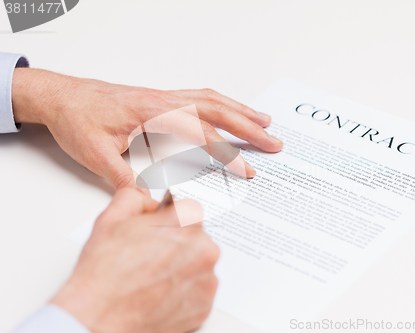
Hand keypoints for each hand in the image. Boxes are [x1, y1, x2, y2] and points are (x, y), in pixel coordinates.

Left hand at [11, 68, 282, 189]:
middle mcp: (165, 100)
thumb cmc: (77, 119)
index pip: (201, 132)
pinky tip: (231, 110)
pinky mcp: (162, 100)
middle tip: (274, 142)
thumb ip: (124, 178)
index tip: (247, 169)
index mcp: (154, 111)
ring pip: (213, 99)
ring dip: (241, 110)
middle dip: (249, 127)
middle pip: (217, 110)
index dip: (228, 152)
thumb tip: (151, 202)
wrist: (60, 96)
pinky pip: (201, 97)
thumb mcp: (95, 154)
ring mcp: (165, 98)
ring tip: (265, 121)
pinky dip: (223, 104)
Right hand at [52, 188, 218, 332]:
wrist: (98, 319)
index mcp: (185, 223)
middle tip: (152, 254)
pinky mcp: (204, 306)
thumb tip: (145, 197)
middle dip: (177, 243)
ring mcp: (206, 280)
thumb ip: (134, 197)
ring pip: (198, 265)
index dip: (173, 218)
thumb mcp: (111, 218)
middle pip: (196, 238)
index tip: (164, 226)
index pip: (189, 210)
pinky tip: (160, 293)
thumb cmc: (103, 274)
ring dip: (182, 267)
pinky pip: (198, 291)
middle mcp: (203, 250)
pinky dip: (183, 292)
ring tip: (153, 277)